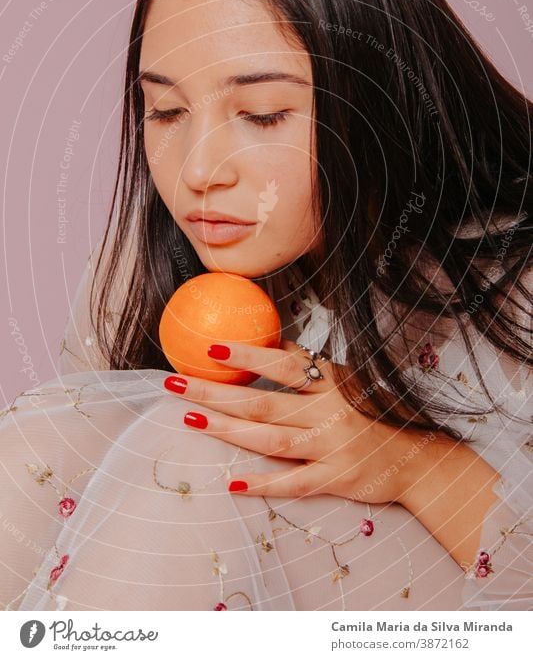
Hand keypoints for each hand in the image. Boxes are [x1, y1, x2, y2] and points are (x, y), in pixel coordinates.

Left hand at [163, 337, 439, 503]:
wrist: (415, 458)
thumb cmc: (373, 415)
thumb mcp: (347, 382)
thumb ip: (310, 367)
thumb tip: (272, 340)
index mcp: (330, 382)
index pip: (284, 363)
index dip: (249, 354)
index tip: (211, 346)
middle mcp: (329, 411)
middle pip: (264, 400)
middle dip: (217, 391)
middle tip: (177, 382)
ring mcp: (332, 446)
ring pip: (272, 438)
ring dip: (228, 429)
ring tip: (191, 418)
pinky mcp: (337, 478)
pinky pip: (294, 483)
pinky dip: (264, 484)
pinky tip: (232, 483)